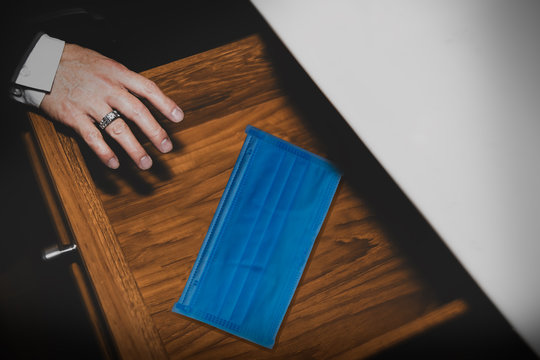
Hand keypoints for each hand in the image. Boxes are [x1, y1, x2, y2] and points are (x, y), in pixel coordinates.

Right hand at [41, 43, 183, 169]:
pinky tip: (115, 164)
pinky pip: (92, 137)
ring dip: (133, 148)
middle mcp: (107, 88)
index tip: (178, 118)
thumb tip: (147, 98)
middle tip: (166, 147)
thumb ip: (125, 80)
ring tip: (145, 163)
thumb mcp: (105, 64)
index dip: (165, 104)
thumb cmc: (77, 64)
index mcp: (117, 73)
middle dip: (154, 131)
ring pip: (117, 129)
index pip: (147, 89)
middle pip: (137, 112)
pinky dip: (104, 152)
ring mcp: (90, 103)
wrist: (42, 63)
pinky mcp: (73, 116)